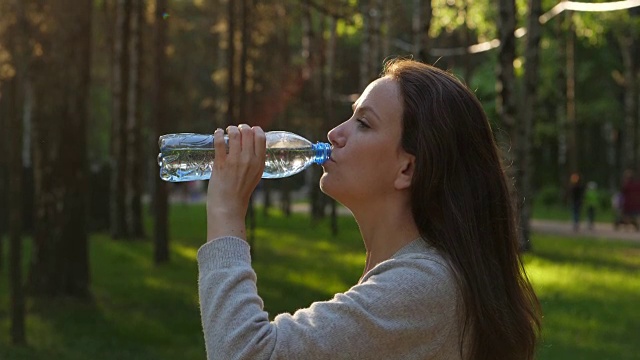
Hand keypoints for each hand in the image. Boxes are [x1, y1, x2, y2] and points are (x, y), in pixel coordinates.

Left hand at [206, 124, 265, 240]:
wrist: (228, 207)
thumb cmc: (240, 193)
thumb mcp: (255, 176)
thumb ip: (254, 162)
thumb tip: (250, 148)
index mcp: (259, 163)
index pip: (261, 137)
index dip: (255, 129)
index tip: (250, 129)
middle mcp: (249, 160)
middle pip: (248, 132)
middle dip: (242, 127)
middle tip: (237, 130)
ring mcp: (235, 161)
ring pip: (234, 134)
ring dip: (230, 129)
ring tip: (227, 131)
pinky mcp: (221, 163)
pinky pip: (220, 142)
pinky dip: (218, 134)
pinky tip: (217, 133)